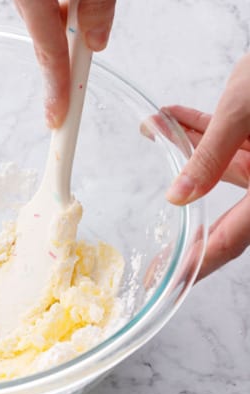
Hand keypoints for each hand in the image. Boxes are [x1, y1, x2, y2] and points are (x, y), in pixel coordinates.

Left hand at [165, 53, 249, 279]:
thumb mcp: (243, 111)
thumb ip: (211, 155)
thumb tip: (179, 196)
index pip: (231, 239)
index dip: (199, 263)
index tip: (170, 282)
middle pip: (227, 211)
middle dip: (186, 211)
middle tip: (156, 244)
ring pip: (225, 164)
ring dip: (188, 148)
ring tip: (154, 132)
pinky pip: (233, 139)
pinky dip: (204, 129)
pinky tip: (172, 117)